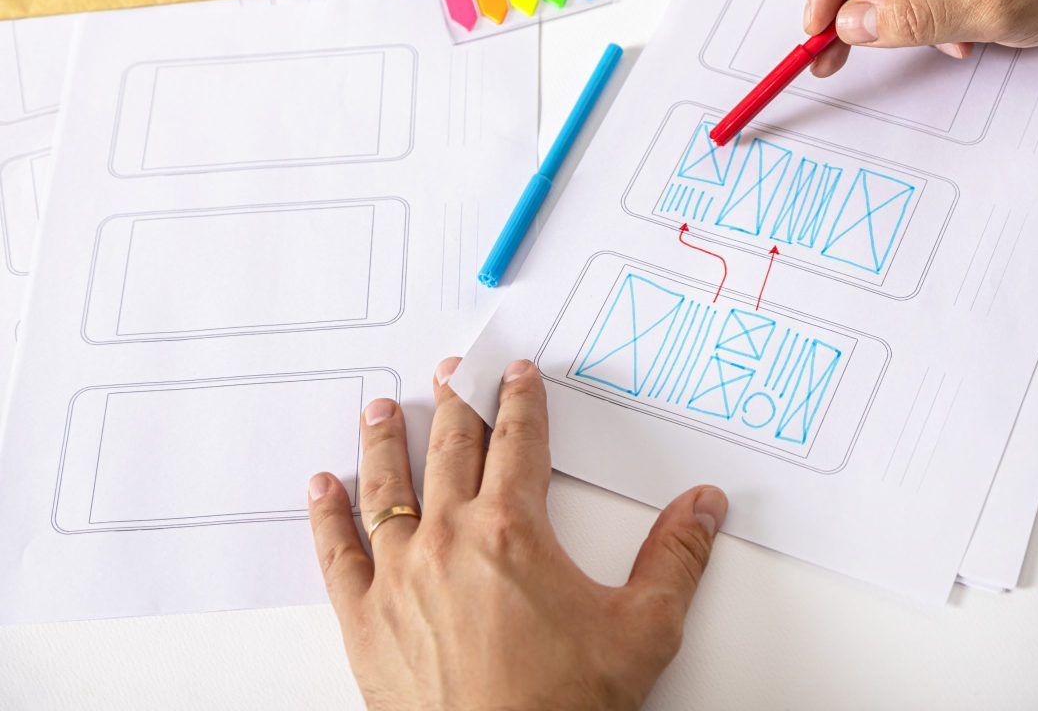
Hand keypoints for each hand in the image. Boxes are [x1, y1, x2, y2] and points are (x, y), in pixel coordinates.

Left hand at [307, 358, 727, 710]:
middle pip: (451, 450)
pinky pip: (337, 553)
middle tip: (451, 372)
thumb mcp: (643, 628)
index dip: (520, 401)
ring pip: (387, 487)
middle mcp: (448, 539)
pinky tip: (321, 489)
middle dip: (455, 404)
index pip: (518, 441)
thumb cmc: (564, 706)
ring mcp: (399, 577)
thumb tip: (705, 507)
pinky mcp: (365, 619)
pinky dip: (327, 515)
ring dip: (386, 442)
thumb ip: (676, 558)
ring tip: (381, 408)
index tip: (515, 375)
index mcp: (513, 530)